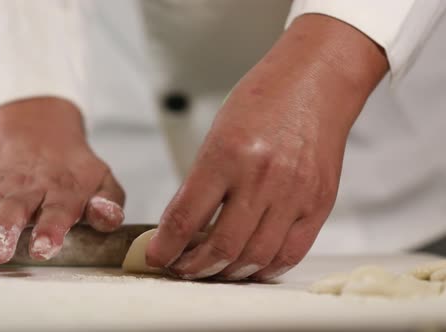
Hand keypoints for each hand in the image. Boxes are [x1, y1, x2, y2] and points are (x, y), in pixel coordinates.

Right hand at [0, 97, 124, 265]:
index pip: (58, 209)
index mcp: (63, 189)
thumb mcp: (104, 182)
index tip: (44, 247)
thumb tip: (106, 215)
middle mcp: (28, 188)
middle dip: (2, 231)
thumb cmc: (77, 173)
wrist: (43, 139)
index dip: (51, 228)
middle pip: (13, 209)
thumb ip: (109, 203)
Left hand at [146, 14, 387, 279]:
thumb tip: (183, 225)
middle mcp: (261, 178)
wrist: (317, 81)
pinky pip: (290, 253)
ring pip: (255, 257)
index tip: (157, 257)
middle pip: (222, 246)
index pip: (186, 217)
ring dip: (227, 273)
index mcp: (226, 155)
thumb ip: (201, 181)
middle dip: (194, 267)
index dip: (166, 247)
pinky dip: (265, 268)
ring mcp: (295, 193)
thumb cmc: (263, 101)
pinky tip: (249, 267)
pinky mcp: (320, 204)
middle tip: (182, 268)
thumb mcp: (217, 134)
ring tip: (212, 270)